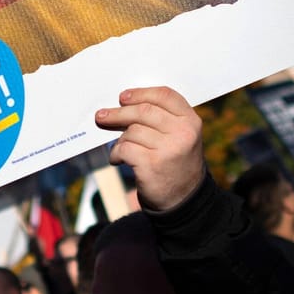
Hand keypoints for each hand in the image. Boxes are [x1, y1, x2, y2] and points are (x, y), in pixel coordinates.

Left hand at [94, 87, 204, 211]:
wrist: (184, 199)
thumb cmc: (176, 163)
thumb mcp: (180, 137)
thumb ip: (162, 119)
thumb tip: (124, 104)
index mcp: (191, 121)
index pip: (165, 96)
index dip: (141, 93)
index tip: (123, 97)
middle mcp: (183, 133)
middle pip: (143, 111)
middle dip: (118, 113)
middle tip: (102, 116)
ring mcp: (168, 149)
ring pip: (131, 131)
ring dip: (119, 140)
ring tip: (119, 149)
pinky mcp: (152, 164)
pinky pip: (124, 149)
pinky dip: (116, 153)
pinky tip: (117, 159)